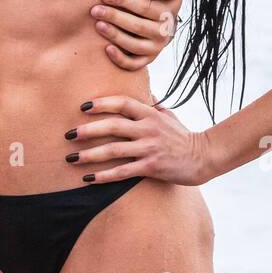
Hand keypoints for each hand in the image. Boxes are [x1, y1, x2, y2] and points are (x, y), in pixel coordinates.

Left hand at [65, 94, 213, 185]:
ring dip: (90, 155)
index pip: (122, 103)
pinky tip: (88, 179)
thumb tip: (144, 93)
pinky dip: (104, 176)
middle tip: (68, 134)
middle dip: (88, 130)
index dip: (101, 103)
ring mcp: (149, 148)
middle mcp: (148, 129)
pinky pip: (123, 171)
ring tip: (71, 158)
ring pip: (114, 150)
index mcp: (150, 114)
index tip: (82, 107)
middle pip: (113, 126)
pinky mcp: (151, 167)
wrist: (204, 157)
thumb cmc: (183, 136)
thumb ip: (153, 105)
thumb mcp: (169, 116)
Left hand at [93, 0, 183, 70]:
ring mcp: (155, 49)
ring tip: (98, 25)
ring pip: (134, 45)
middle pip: (137, 26)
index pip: (144, 8)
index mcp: (167, 15)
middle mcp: (163, 34)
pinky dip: (120, 59)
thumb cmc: (160, 4)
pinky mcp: (147, 60)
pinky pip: (133, 64)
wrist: (165, 28)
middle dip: (114, 17)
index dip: (124, 1)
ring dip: (115, 35)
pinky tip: (106, 49)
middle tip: (96, 10)